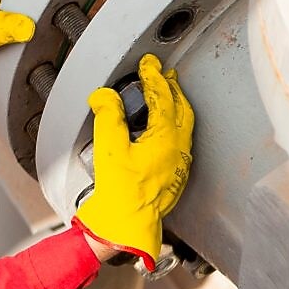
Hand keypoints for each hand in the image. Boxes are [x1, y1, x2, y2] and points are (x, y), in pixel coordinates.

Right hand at [74, 54, 194, 270]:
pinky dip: (172, 127)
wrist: (126, 224)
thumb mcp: (108, 148)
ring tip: (165, 98)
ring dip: (175, 107)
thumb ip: (107, 117)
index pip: (163, 97)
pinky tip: (161, 132)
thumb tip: (104, 97)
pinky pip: (179, 142)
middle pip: (182, 110)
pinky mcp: (173, 176)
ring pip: (184, 126)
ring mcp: (179, 164)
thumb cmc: (120, 192)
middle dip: (172, 89)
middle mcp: (179, 150)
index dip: (153, 77)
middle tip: (163, 75)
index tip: (148, 64)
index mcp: (167, 138)